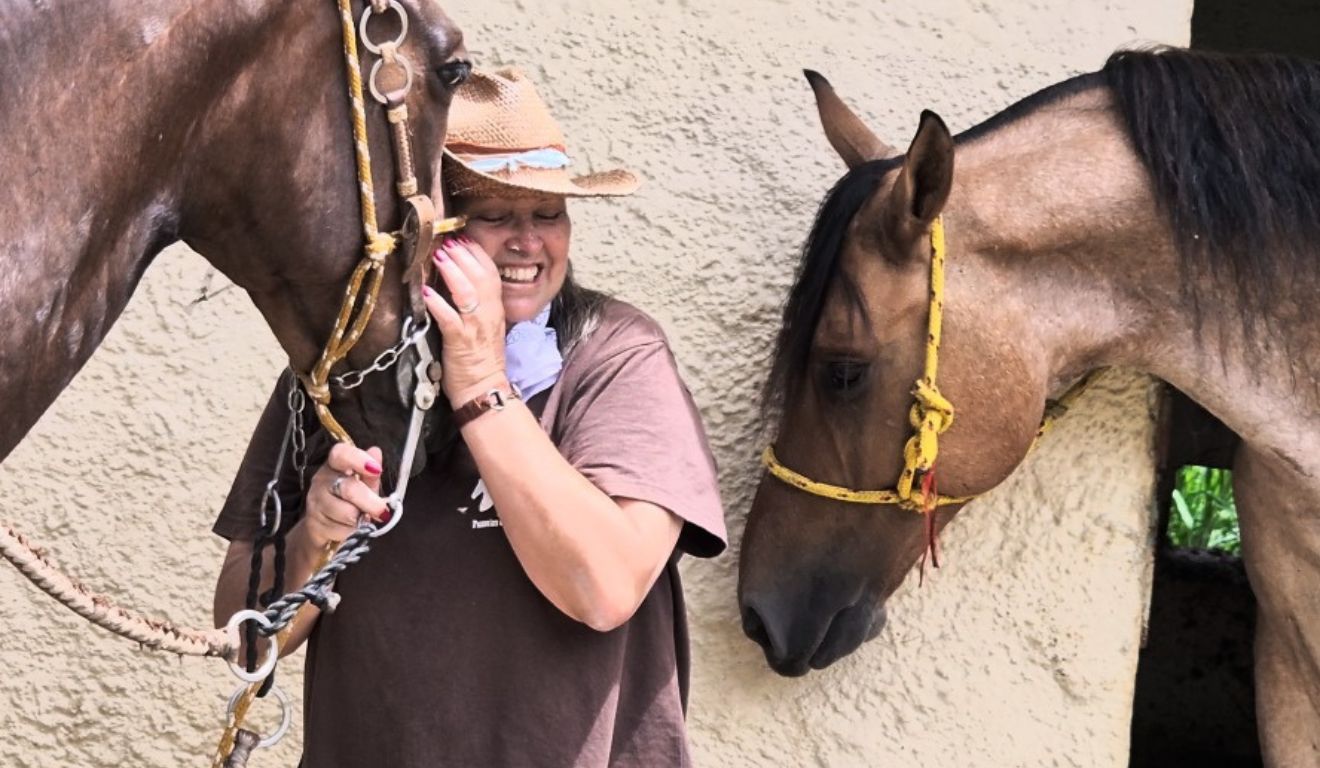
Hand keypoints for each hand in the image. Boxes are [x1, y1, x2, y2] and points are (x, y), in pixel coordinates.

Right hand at [296, 444, 387, 549]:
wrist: (325, 529)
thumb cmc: (349, 502)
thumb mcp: (364, 486)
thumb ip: (371, 473)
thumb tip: (376, 452)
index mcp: (335, 465)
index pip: (340, 454)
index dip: (359, 459)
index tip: (376, 470)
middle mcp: (322, 480)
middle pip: (348, 488)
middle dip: (370, 502)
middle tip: (382, 511)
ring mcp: (315, 501)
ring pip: (346, 512)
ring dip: (360, 519)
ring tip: (362, 519)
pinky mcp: (313, 523)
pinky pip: (340, 530)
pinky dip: (351, 532)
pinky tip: (349, 528)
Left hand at [423, 237, 509, 405]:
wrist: (484, 388)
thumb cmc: (480, 358)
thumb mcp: (485, 325)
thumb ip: (476, 302)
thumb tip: (459, 280)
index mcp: (495, 308)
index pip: (490, 272)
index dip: (476, 252)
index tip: (462, 237)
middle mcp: (488, 314)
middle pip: (480, 276)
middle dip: (463, 255)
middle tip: (447, 241)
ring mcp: (475, 327)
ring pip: (468, 292)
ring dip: (452, 272)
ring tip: (438, 256)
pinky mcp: (460, 341)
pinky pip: (450, 319)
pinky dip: (438, 304)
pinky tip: (426, 293)